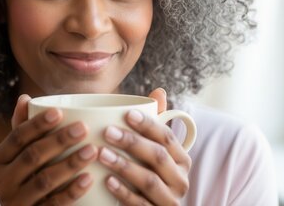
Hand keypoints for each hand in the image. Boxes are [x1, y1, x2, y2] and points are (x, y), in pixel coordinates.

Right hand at [0, 94, 97, 204]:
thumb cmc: (26, 176)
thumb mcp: (20, 154)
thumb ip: (23, 127)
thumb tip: (25, 97)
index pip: (17, 137)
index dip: (37, 124)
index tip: (59, 112)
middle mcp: (1, 182)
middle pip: (32, 156)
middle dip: (59, 141)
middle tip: (83, 128)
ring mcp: (15, 203)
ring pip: (44, 180)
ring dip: (70, 163)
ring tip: (92, 150)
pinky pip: (54, 204)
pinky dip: (72, 191)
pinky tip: (89, 178)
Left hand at [98, 88, 191, 205]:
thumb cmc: (149, 174)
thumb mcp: (153, 150)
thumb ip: (154, 123)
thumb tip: (159, 90)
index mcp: (181, 159)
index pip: (167, 137)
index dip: (148, 124)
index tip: (127, 114)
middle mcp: (180, 179)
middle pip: (158, 156)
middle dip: (132, 142)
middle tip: (107, 132)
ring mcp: (170, 200)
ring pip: (148, 180)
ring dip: (124, 166)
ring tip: (102, 154)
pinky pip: (140, 204)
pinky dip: (123, 192)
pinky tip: (106, 181)